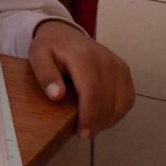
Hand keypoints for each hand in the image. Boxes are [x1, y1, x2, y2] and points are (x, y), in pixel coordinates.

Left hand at [29, 20, 133, 138]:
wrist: (64, 32)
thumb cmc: (49, 47)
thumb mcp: (37, 56)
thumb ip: (45, 75)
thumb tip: (57, 96)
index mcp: (83, 56)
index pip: (92, 92)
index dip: (88, 116)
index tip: (81, 133)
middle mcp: (106, 60)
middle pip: (108, 101)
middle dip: (97, 122)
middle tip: (83, 133)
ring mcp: (118, 65)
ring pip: (121, 103)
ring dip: (107, 120)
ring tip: (91, 126)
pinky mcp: (125, 70)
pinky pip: (128, 99)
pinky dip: (117, 112)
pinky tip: (102, 117)